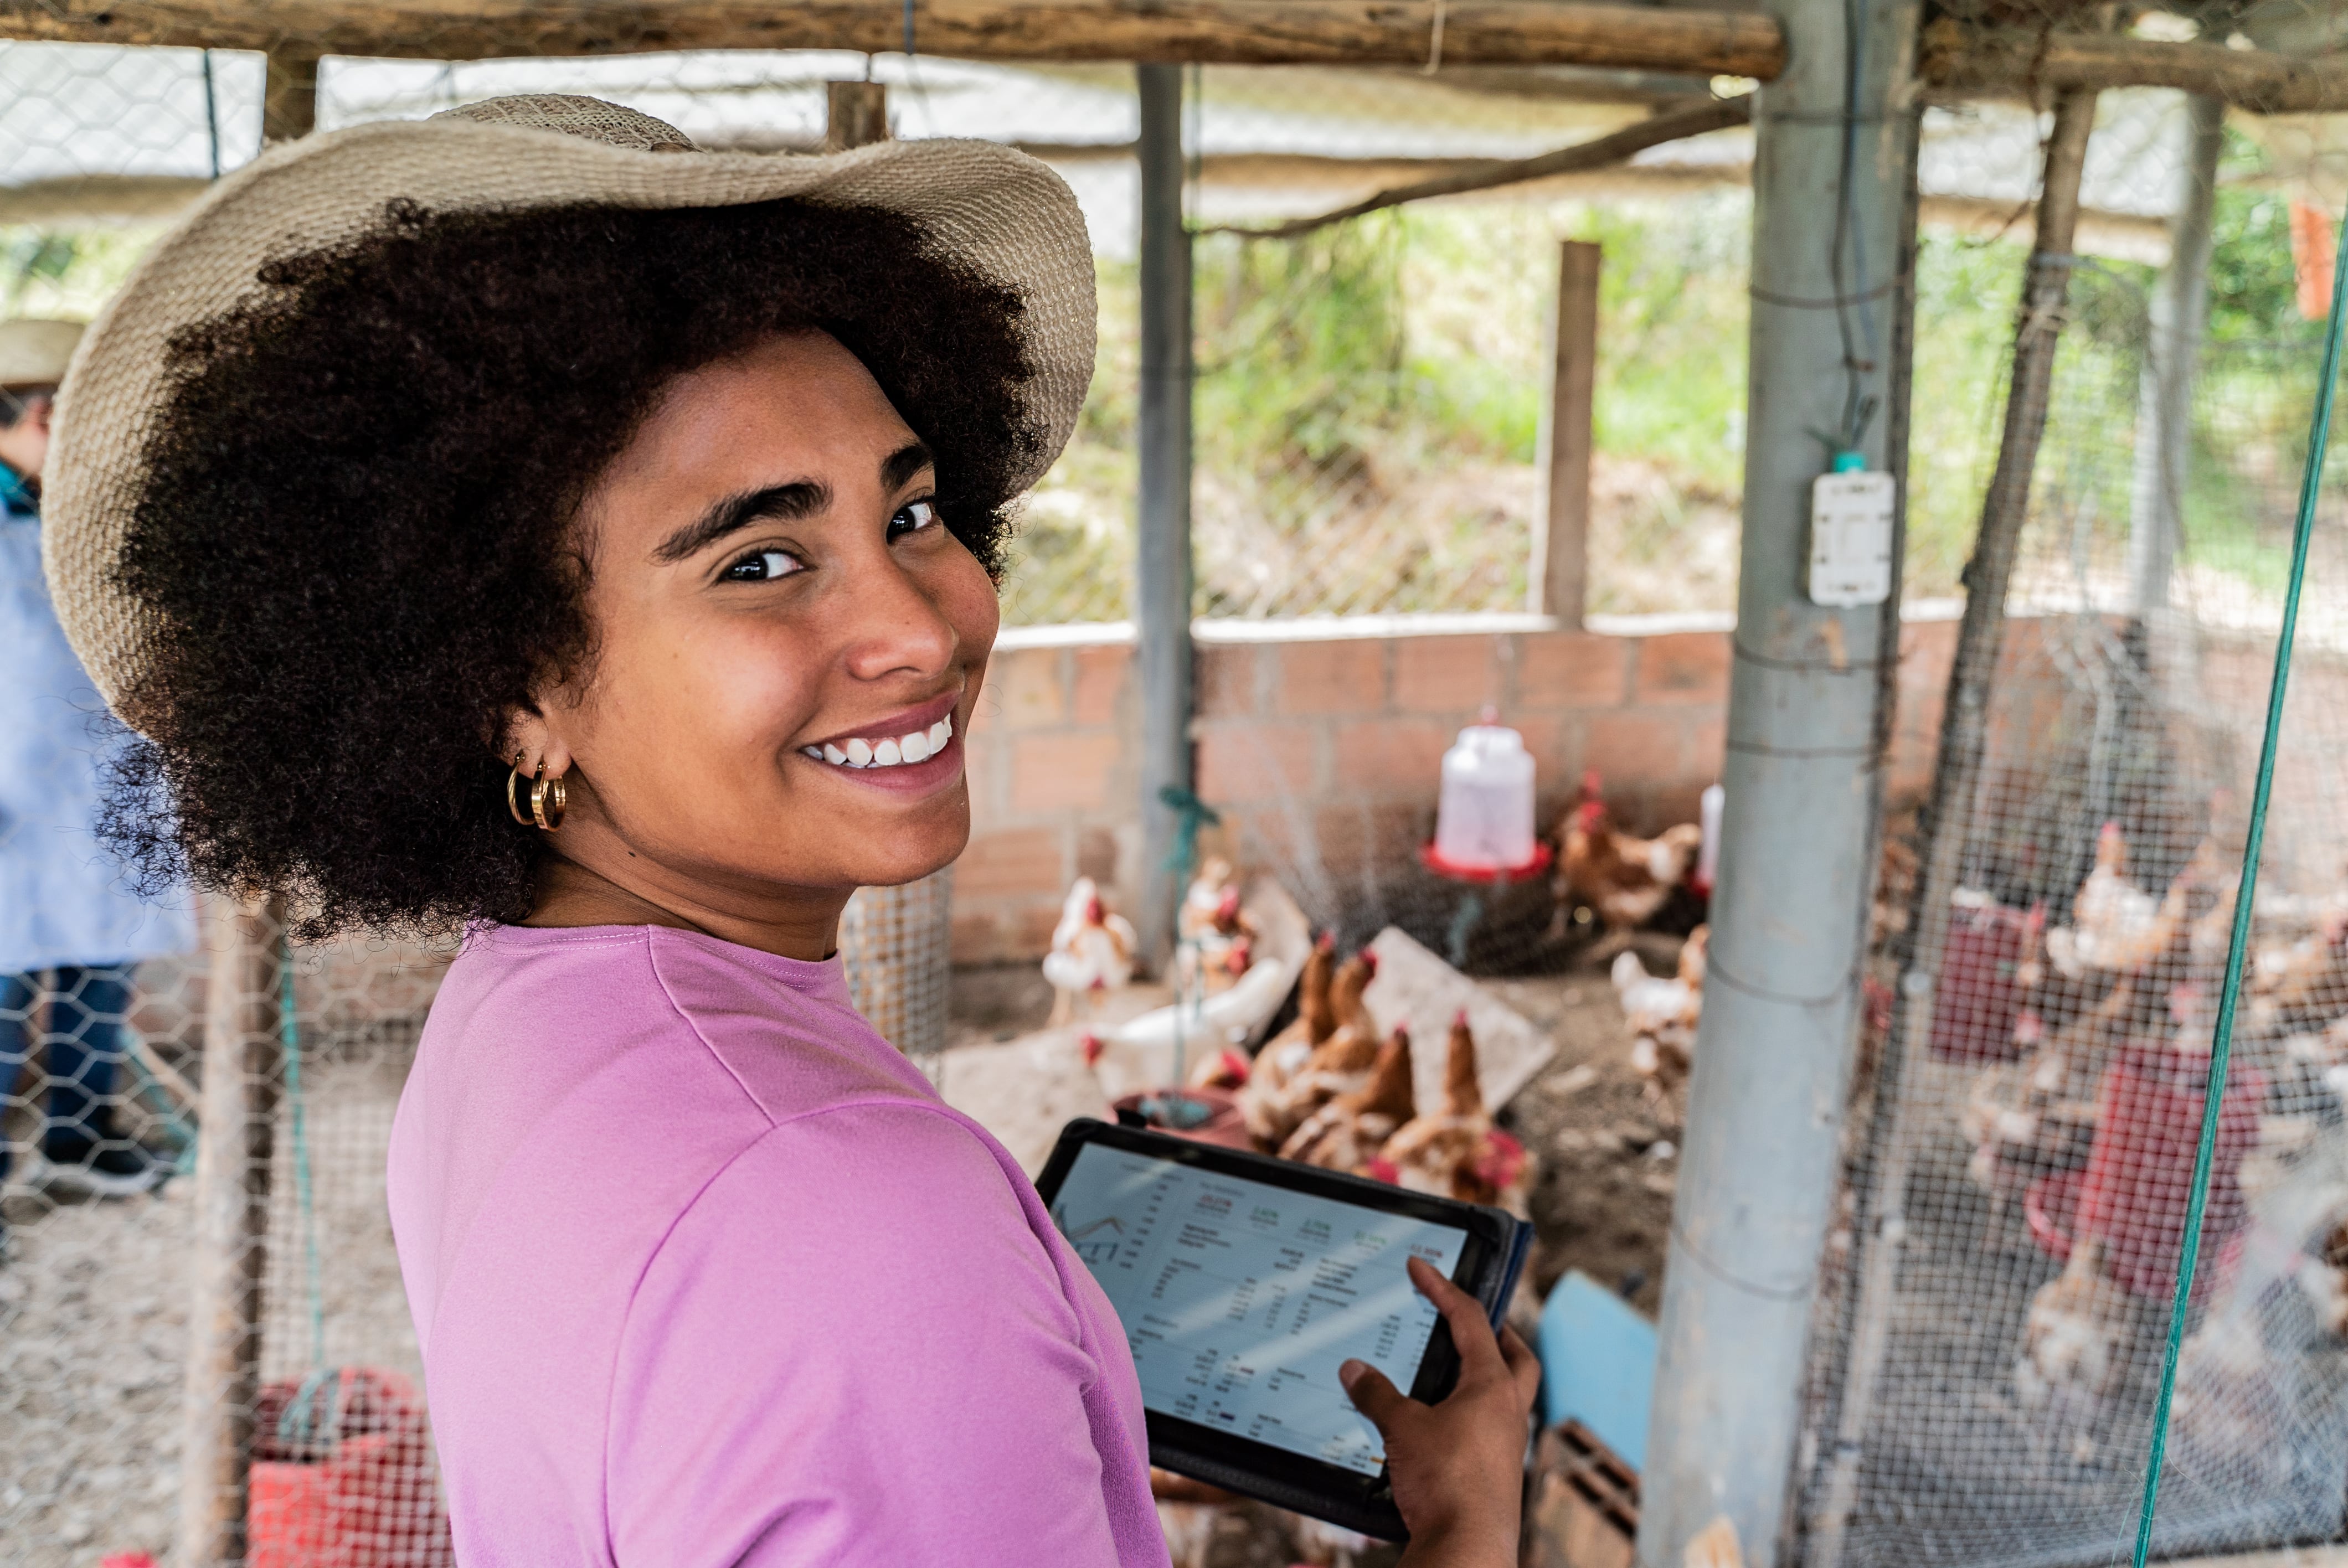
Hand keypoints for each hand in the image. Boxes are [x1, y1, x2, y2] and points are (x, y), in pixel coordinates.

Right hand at [1340, 1255, 1540, 1567]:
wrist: (1467, 1547)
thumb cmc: (1447, 1483)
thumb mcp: (1402, 1429)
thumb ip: (1377, 1394)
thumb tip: (1355, 1369)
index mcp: (1493, 1386)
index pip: (1471, 1321)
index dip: (1443, 1289)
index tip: (1421, 1268)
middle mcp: (1509, 1411)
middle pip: (1516, 1356)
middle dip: (1495, 1332)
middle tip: (1467, 1320)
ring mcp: (1507, 1444)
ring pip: (1505, 1395)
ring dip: (1480, 1376)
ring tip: (1444, 1370)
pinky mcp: (1496, 1472)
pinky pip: (1488, 1429)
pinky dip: (1468, 1414)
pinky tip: (1437, 1423)